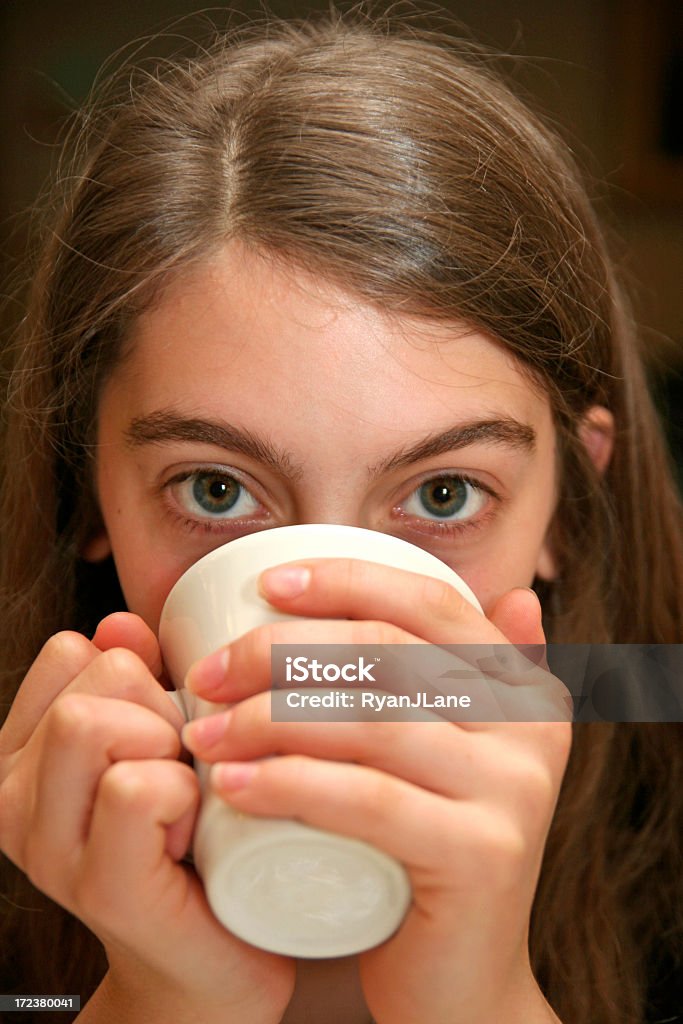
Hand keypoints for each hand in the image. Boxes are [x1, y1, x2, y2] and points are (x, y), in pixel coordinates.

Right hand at [0, 612, 294, 1023]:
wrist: (209, 960)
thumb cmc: (190, 841)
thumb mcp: (156, 742)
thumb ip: (133, 679)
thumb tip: (121, 624)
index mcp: (22, 755)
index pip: (72, 652)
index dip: (137, 676)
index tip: (159, 732)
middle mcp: (14, 799)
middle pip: (95, 678)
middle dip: (161, 707)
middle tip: (182, 768)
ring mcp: (48, 847)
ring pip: (98, 724)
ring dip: (169, 749)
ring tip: (184, 801)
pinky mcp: (100, 884)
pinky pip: (135, 788)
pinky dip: (182, 795)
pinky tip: (190, 836)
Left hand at [183, 560, 569, 1023]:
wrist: (462, 979)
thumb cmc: (426, 851)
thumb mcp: (450, 754)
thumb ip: (477, 679)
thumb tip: (517, 596)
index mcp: (522, 687)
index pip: (429, 603)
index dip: (346, 582)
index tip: (266, 586)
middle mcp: (531, 727)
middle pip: (387, 654)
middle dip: (281, 653)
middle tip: (207, 675)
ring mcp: (514, 789)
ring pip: (369, 721)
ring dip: (267, 719)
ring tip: (203, 733)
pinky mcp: (483, 853)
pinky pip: (367, 798)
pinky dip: (288, 785)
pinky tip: (231, 785)